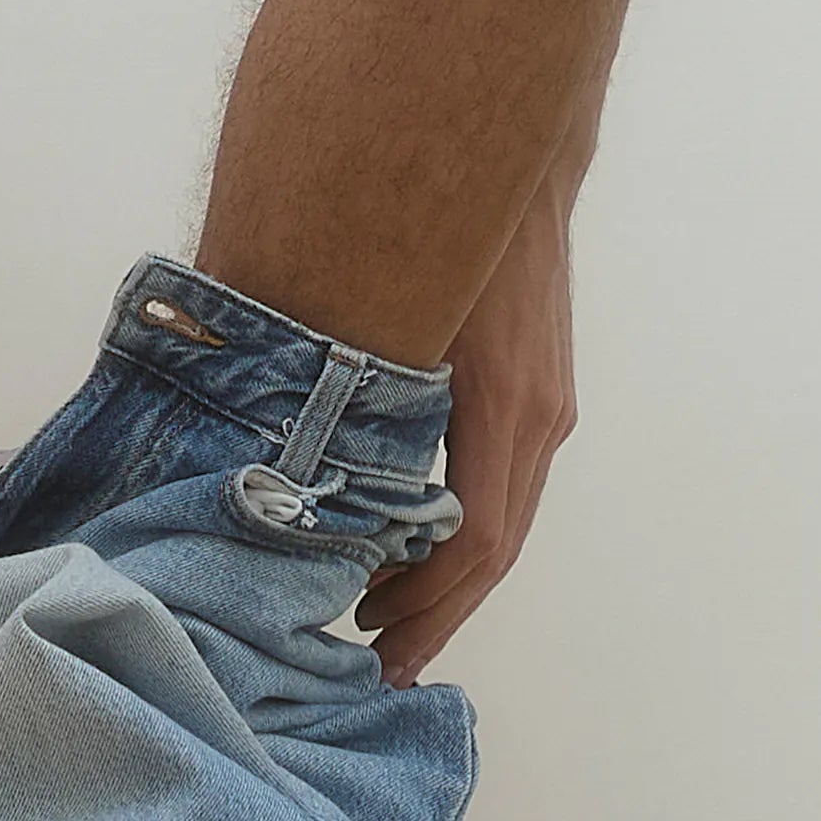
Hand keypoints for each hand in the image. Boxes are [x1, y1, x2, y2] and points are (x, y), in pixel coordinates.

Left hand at [358, 173, 577, 685]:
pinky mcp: (542, 392)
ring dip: (450, 579)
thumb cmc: (447, 225)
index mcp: (503, 404)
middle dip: (435, 612)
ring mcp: (548, 406)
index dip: (424, 599)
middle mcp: (537, 416)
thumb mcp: (392, 302)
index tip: (372, 637)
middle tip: (381, 666)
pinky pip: (506, 484)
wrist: (519, 153)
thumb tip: (272, 441)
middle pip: (494, 550)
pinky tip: (419, 545)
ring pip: (505, 523)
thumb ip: (350, 377)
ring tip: (389, 620)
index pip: (472, 539)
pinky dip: (466, 530)